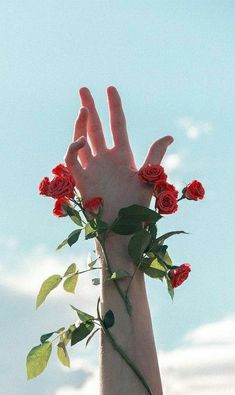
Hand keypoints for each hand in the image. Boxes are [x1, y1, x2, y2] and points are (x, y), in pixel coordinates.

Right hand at [65, 86, 172, 222]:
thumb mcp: (148, 178)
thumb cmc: (136, 207)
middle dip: (90, 108)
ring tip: (84, 109)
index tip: (110, 89)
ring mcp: (92, 168)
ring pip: (82, 140)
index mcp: (122, 156)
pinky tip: (81, 140)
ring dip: (81, 124)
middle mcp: (106, 159)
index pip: (117, 125)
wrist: (122, 230)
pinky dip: (73, 148)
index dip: (114, 107)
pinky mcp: (80, 180)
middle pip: (96, 128)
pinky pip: (72, 160)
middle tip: (83, 89)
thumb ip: (155, 155)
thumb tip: (169, 136)